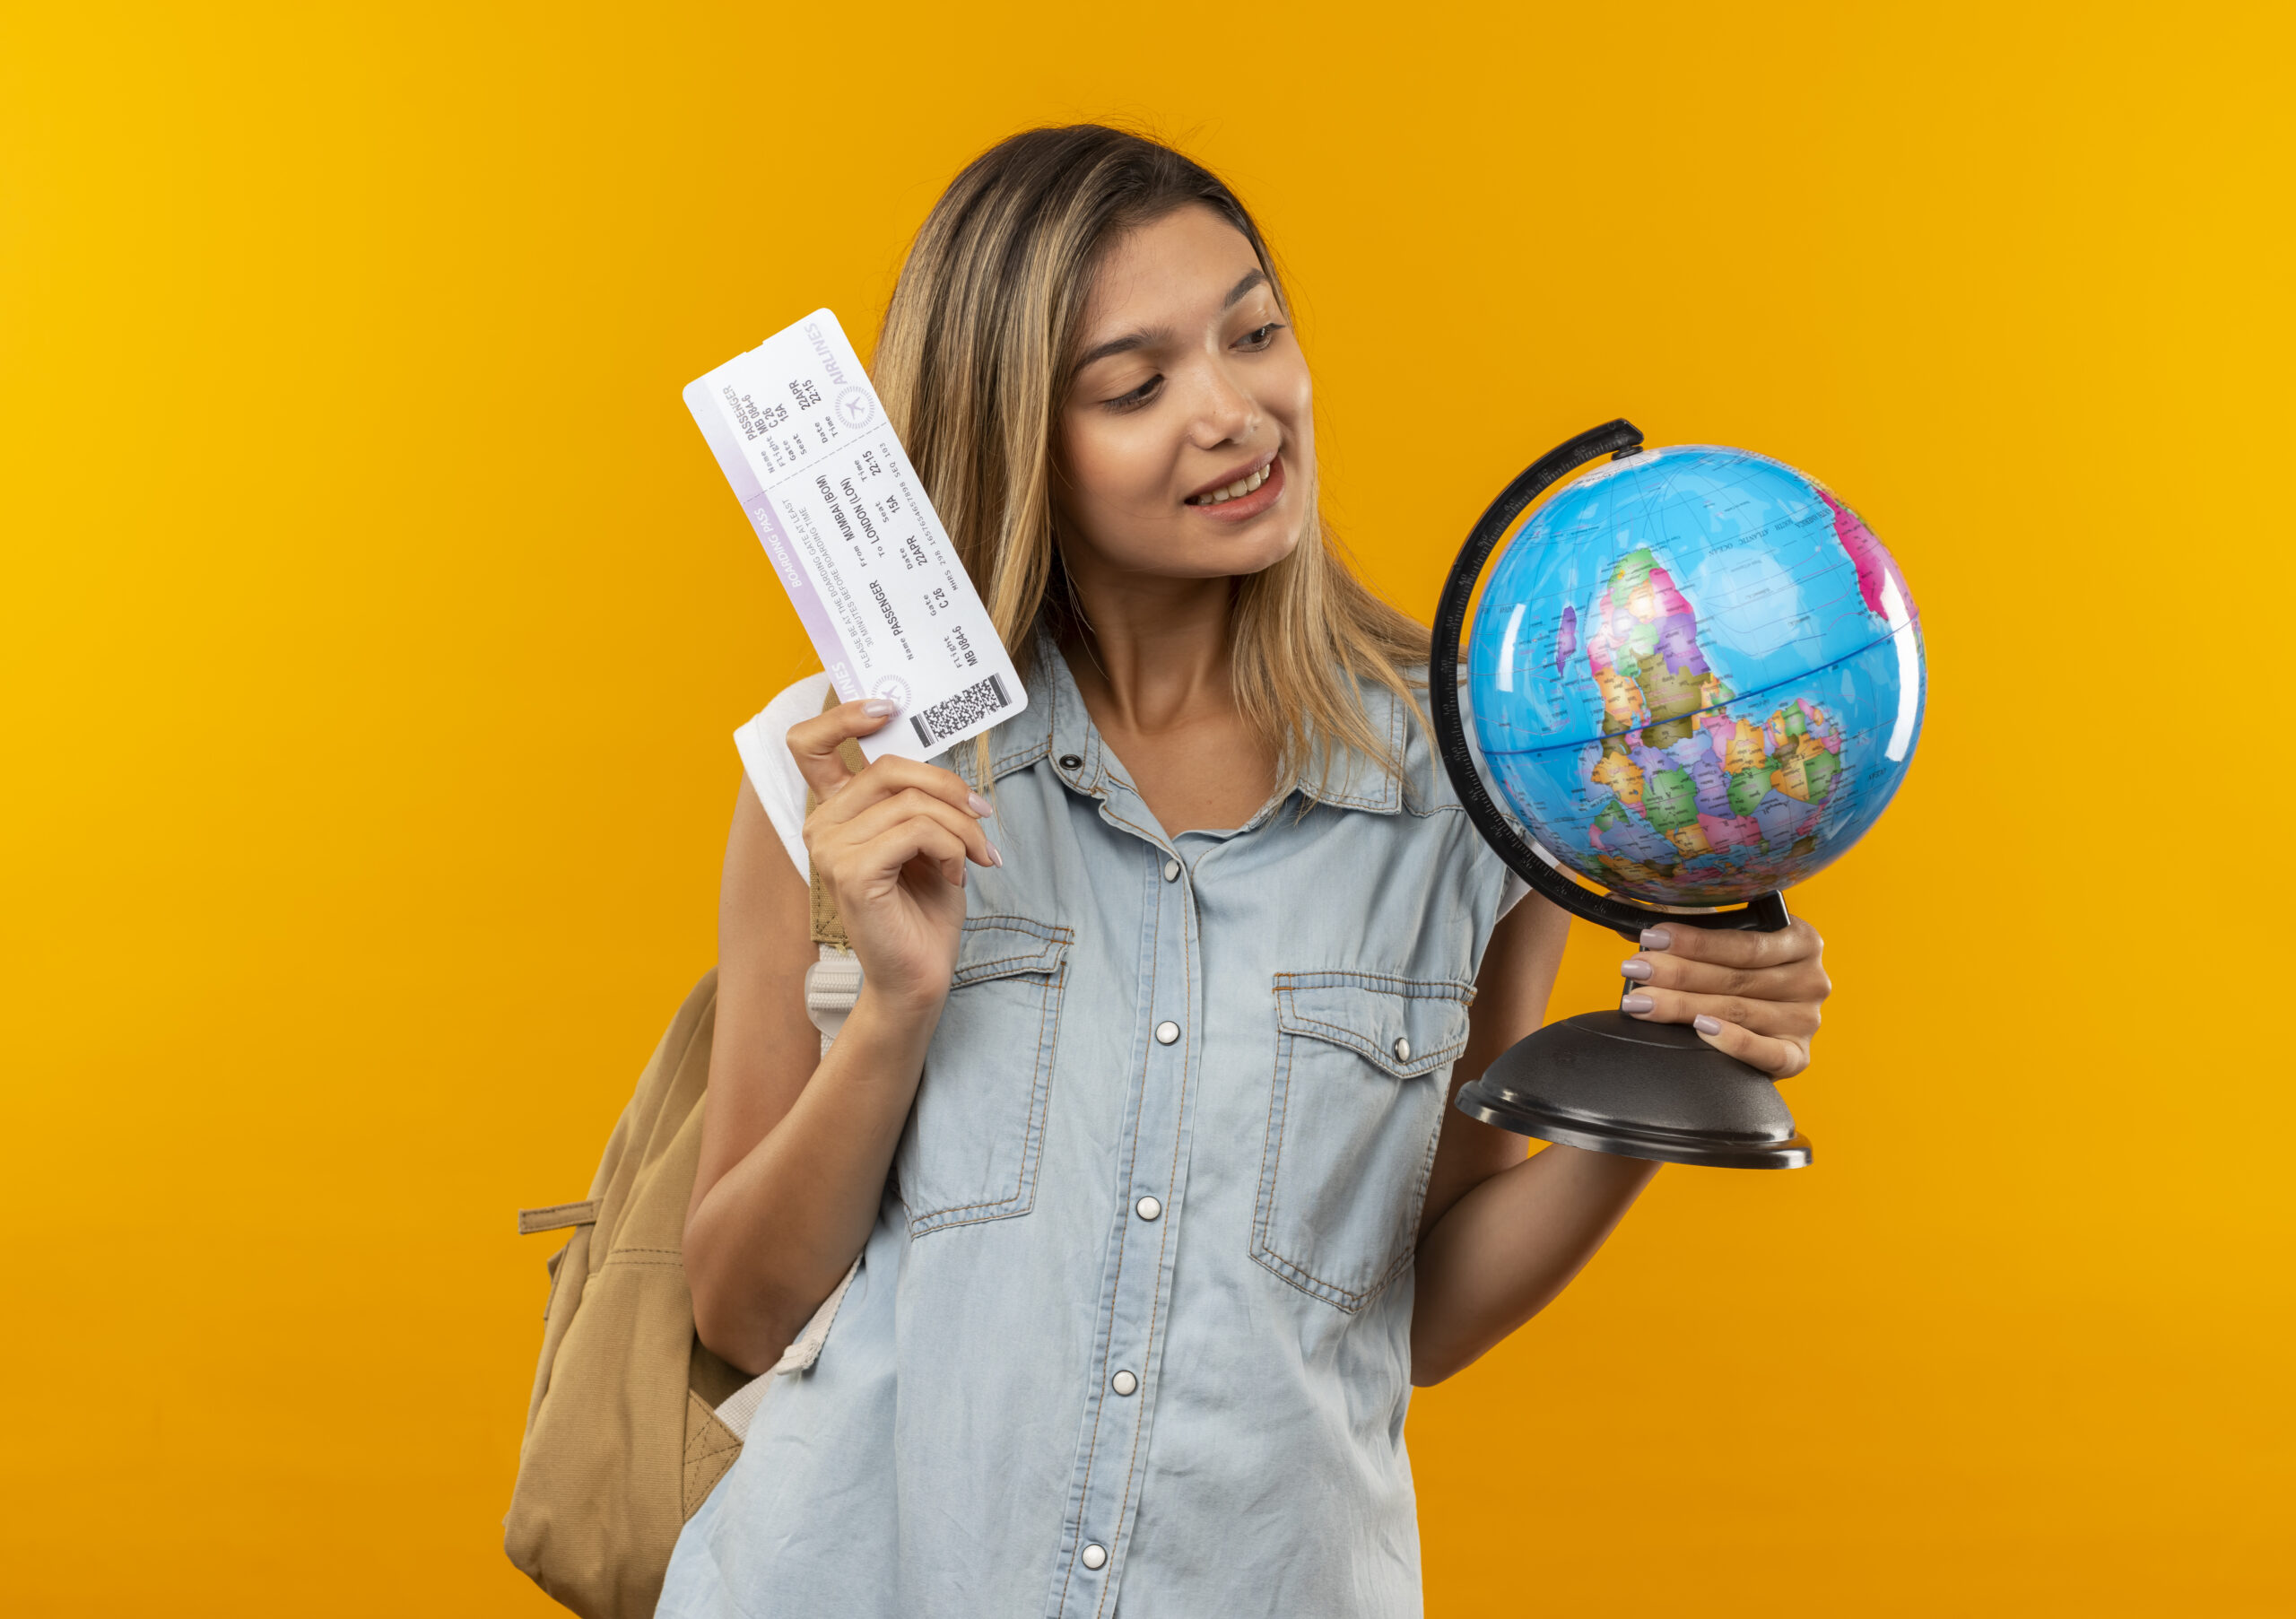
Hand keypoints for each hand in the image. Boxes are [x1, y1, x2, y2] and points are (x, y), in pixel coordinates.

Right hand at [787, 699, 1000, 1013]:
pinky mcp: (853, 873)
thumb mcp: (925, 839)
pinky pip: (918, 831)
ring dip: (962, 827)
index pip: (810, 745)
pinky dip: (953, 848)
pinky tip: (957, 877)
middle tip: (983, 815)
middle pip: (890, 767)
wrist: (920, 977)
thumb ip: (917, 797)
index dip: (844, 717)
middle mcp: (821, 826)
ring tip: (978, 857)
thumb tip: (942, 761)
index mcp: (834, 813)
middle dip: (950, 788)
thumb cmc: (924, 909)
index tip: (887, 708)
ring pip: (914, 802)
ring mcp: (831, 850)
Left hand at [1615, 918, 1828, 1078]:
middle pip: (1736, 978)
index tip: (1651, 937)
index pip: (1744, 943)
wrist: (1762, 1025)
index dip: (1694, 941)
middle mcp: (1811, 979)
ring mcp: (1807, 1021)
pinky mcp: (1798, 1056)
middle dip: (1678, 973)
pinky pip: (1768, 1053)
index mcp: (1800, 940)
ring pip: (1739, 1011)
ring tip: (1641, 1001)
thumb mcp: (1720, 941)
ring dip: (1684, 1006)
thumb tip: (1619, 901)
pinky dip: (1734, 1042)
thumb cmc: (1737, 970)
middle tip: (1635, 969)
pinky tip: (1701, 1029)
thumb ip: (1682, 921)